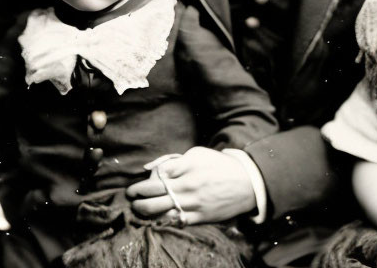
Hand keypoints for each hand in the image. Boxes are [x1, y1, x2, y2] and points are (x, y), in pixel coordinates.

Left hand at [126, 147, 255, 223]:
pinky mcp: (199, 218)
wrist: (245, 183)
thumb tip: (154, 169)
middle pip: (152, 195)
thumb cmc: (219, 165)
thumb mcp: (198, 154)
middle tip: (130, 197)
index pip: (156, 176)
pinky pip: (175, 222)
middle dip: (136, 197)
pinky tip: (156, 219)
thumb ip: (175, 161)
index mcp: (186, 168)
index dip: (141, 183)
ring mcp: (192, 204)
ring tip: (138, 209)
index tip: (135, 187)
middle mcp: (187, 187)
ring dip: (144, 211)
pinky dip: (162, 221)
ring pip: (160, 211)